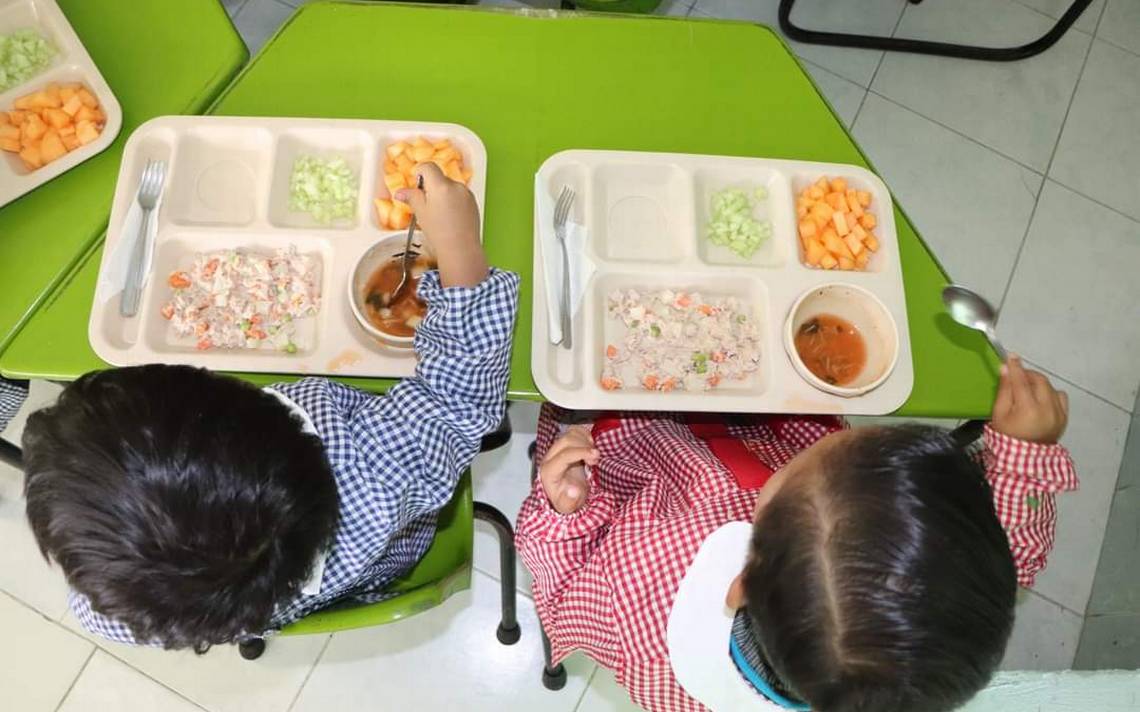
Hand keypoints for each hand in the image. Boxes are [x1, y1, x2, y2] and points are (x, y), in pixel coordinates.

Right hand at [396, 163, 486, 288]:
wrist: (461, 248)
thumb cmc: (439, 232)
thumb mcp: (420, 213)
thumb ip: (411, 197)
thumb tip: (400, 192)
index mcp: (441, 186)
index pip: (428, 166)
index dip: (419, 171)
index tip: (416, 182)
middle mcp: (456, 186)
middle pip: (439, 177)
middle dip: (431, 186)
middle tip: (425, 204)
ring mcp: (466, 193)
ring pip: (450, 186)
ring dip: (442, 193)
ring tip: (439, 214)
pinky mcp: (473, 202)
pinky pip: (459, 195)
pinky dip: (453, 200)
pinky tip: (450, 217)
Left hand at [539, 425, 598, 514]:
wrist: (566, 496)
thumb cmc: (567, 500)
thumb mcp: (567, 507)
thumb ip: (569, 500)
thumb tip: (573, 490)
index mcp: (548, 471)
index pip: (564, 454)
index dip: (581, 452)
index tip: (596, 456)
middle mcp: (549, 458)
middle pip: (566, 441)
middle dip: (585, 446)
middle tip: (597, 458)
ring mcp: (556, 449)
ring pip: (569, 434)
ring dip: (585, 441)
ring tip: (593, 454)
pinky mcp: (563, 444)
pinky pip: (573, 431)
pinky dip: (584, 434)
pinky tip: (590, 446)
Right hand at [992, 355, 1068, 443]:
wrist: (1024, 460)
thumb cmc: (1007, 436)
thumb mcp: (999, 414)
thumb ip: (1004, 390)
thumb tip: (1006, 368)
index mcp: (1028, 409)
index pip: (1021, 381)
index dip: (1015, 367)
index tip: (1011, 356)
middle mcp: (1047, 409)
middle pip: (1039, 380)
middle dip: (1027, 374)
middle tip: (1016, 376)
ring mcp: (1059, 413)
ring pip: (1050, 386)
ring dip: (1039, 383)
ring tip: (1028, 389)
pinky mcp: (1065, 417)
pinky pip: (1060, 396)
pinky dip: (1050, 393)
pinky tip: (1041, 399)